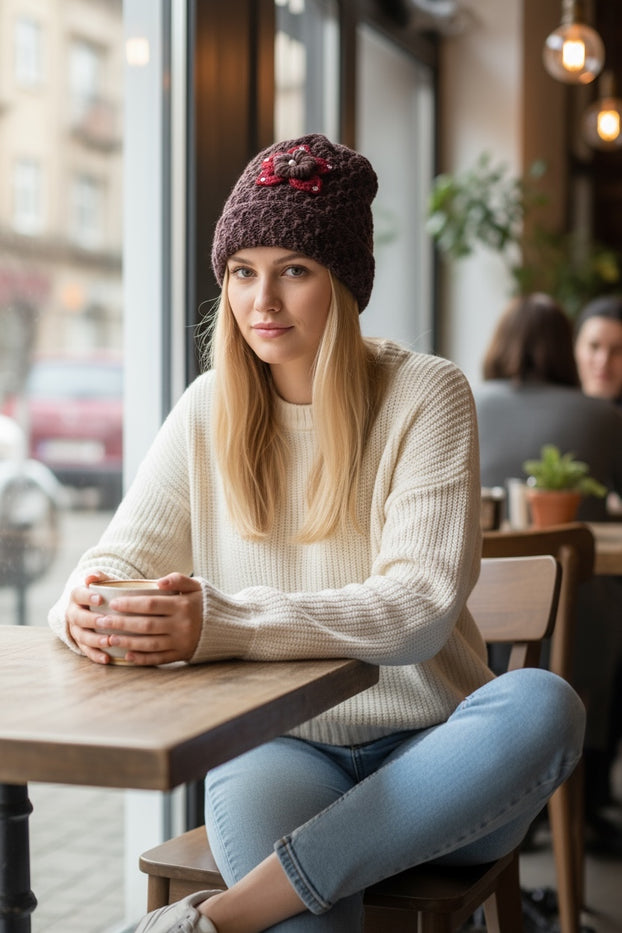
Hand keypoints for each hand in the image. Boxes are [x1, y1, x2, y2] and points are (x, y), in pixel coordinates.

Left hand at [68, 572, 202, 665]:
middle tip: (101, 622)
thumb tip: (158, 582)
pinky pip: (159, 658)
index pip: (151, 604)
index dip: (130, 604)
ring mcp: (182, 642)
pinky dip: (142, 658)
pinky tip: (127, 656)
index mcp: (184, 605)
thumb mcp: (197, 586)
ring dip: (127, 642)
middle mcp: (182, 625)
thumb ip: (178, 579)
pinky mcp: (182, 654)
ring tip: (109, 638)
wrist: (230, 626)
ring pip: (149, 644)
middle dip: (121, 624)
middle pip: (146, 625)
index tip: (113, 604)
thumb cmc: (207, 603)